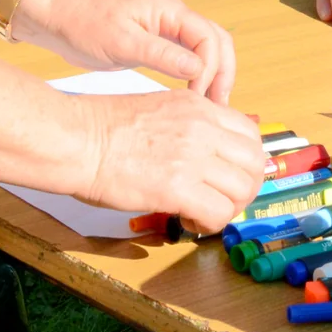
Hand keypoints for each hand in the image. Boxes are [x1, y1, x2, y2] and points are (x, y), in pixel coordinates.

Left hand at [22, 0, 237, 104]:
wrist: (61, 22)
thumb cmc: (86, 27)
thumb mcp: (122, 43)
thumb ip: (161, 54)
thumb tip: (198, 69)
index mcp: (169, 9)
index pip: (209, 37)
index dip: (212, 68)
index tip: (199, 97)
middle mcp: (175, 16)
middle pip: (217, 42)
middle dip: (223, 73)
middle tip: (219, 107)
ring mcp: (169, 29)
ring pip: (208, 51)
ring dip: (215, 76)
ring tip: (212, 108)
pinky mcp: (161, 44)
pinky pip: (192, 58)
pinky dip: (200, 77)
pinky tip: (195, 99)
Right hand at [75, 89, 266, 230]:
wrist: (76, 139)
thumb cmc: (103, 127)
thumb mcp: (159, 109)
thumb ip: (190, 125)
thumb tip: (206, 153)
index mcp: (199, 107)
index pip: (250, 134)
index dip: (245, 162)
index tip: (230, 177)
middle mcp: (203, 128)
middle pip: (255, 163)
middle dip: (244, 188)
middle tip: (222, 200)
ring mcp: (193, 156)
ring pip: (243, 190)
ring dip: (228, 208)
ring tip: (202, 212)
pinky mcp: (177, 187)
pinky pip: (218, 214)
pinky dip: (209, 224)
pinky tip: (188, 221)